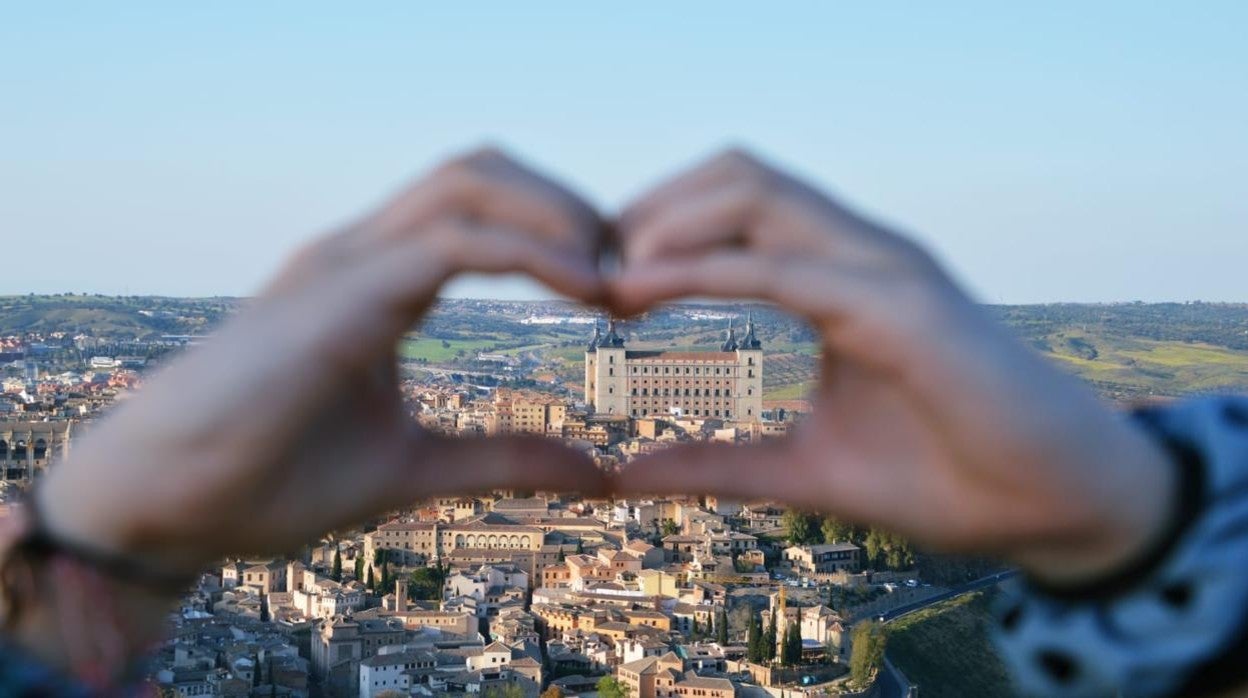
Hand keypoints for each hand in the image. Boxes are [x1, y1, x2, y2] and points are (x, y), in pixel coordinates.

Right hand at [36, 148, 610, 571]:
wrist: (169, 507)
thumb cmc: (268, 480)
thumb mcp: (415, 470)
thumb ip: (503, 461)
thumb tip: (597, 474)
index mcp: (381, 280)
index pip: (484, 207)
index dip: (562, 228)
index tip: (621, 287)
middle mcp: (364, 253)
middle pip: (485, 168)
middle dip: (569, 201)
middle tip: (631, 267)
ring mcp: (347, 262)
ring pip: (471, 179)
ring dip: (559, 210)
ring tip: (615, 273)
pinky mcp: (338, 292)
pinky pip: (452, 242)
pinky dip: (531, 253)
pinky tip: (585, 292)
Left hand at [609, 149, 1174, 584]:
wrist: (1051, 507)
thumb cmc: (944, 475)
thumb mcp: (803, 469)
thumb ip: (717, 463)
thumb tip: (625, 474)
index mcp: (837, 276)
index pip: (732, 209)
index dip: (654, 232)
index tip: (594, 285)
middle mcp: (859, 253)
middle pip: (734, 171)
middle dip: (648, 207)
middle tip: (589, 272)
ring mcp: (883, 268)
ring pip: (755, 189)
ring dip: (667, 221)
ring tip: (608, 277)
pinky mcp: (902, 304)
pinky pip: (787, 263)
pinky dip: (706, 267)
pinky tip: (644, 290)